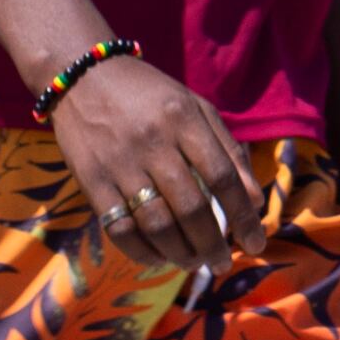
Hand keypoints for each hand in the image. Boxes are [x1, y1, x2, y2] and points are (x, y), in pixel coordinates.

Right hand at [50, 56, 264, 270]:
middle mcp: (153, 142)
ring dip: (180, 253)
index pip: (223, 177)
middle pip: (191, 208)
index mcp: (184, 120)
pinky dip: (142, 251)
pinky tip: (158, 258)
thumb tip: (254, 199)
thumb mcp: (196, 107)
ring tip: (194, 262)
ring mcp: (119, 163)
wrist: (83, 76)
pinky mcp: (91, 180)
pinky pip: (119, 228)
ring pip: (156, 223)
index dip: (243, 216)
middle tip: (223, 263)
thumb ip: (228, 149)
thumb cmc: (150, 95)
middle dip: (212, 244)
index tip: (256, 244)